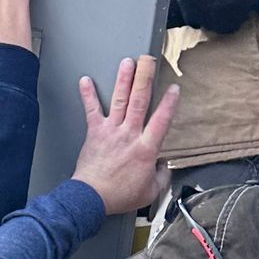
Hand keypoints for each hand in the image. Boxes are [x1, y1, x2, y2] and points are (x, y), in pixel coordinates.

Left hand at [71, 59, 178, 216]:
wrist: (92, 198)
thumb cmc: (119, 195)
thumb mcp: (151, 191)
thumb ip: (162, 176)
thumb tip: (164, 166)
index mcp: (146, 148)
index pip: (161, 120)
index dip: (169, 103)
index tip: (174, 88)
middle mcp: (129, 134)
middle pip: (139, 101)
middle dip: (144, 78)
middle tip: (148, 60)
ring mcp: (111, 131)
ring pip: (119, 100)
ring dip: (123, 79)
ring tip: (127, 62)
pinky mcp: (95, 132)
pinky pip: (91, 110)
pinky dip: (87, 95)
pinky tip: (85, 81)